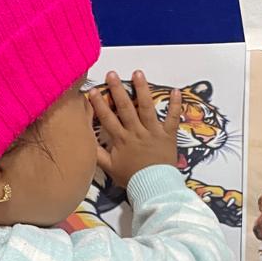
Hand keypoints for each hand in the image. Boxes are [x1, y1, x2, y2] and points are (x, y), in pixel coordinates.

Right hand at [89, 70, 181, 189]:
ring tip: (138, 73)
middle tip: (112, 74)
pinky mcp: (168, 135)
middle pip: (126, 108)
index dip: (99, 104)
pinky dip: (175, 105)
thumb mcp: (109, 168)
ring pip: (147, 107)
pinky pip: (172, 118)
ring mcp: (153, 132)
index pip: (107, 118)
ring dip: (142, 89)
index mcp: (121, 139)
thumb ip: (97, 154)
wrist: (154, 187)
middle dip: (118, 90)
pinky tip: (176, 91)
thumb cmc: (131, 178)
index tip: (93, 90)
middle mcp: (136, 132)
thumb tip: (85, 141)